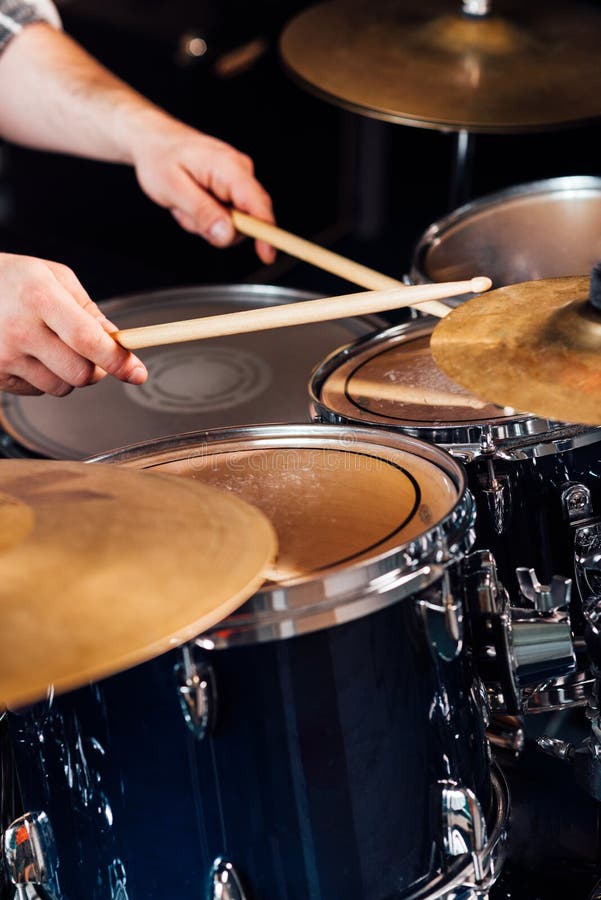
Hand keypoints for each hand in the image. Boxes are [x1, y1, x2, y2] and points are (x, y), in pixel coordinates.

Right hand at [0, 253, 146, 395]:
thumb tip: (118, 342)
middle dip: (96, 369)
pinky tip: (28, 354)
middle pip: (80, 374)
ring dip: (68, 375)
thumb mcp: (52, 277)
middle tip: (92, 354)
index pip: (90, 340)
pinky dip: (43, 378)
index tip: (138, 372)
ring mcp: (4, 355)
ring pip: (61, 388)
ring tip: (50, 346)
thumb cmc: (11, 280)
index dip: (119, 360)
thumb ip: (88, 310)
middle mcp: (20, 329)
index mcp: (40, 297)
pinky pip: (37, 391)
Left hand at [130, 116, 275, 263]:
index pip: (258, 205)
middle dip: (218, 227)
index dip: (266, 233)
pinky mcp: (232, 187)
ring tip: (186, 205)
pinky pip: (227, 215)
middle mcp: (240, 171)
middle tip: (187, 213)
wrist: (153, 140)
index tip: (267, 255)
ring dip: (208, 222)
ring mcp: (238, 179)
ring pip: (234, 222)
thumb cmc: (160, 158)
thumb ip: (203, 213)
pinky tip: (192, 203)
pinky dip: (207, 216)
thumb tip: (227, 235)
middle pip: (248, 219)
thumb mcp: (174, 189)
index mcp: (229, 167)